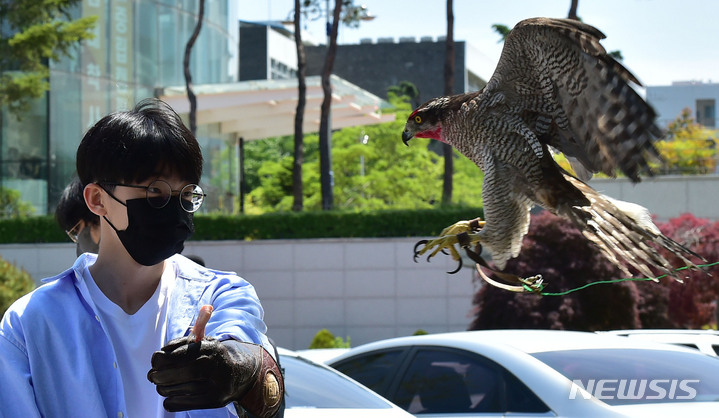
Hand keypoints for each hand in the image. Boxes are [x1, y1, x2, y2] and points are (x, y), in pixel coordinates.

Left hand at [147, 338, 282, 416]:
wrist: (239, 372)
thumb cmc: (214, 357)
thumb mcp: (203, 343)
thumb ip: (181, 345)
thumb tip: (159, 355)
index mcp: (209, 348)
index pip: (177, 355)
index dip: (161, 359)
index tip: (155, 360)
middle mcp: (213, 366)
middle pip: (175, 374)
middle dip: (158, 376)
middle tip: (153, 376)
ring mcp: (215, 385)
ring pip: (176, 390)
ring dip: (163, 388)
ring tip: (163, 385)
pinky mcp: (214, 400)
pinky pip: (181, 403)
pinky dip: (170, 401)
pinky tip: (171, 395)